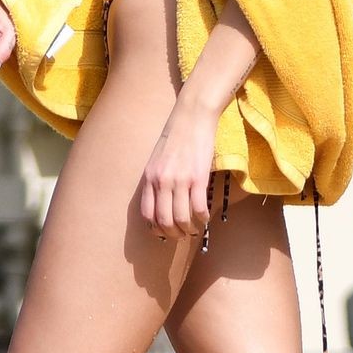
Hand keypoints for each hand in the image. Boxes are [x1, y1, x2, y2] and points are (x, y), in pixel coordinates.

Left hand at [138, 95, 217, 238]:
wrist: (191, 117)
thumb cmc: (175, 137)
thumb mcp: (156, 159)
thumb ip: (156, 179)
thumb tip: (160, 202)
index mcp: (149, 178)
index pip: (147, 214)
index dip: (155, 228)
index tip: (164, 232)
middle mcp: (162, 182)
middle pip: (164, 221)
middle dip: (173, 234)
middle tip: (181, 235)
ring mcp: (180, 180)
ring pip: (182, 219)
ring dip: (189, 229)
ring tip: (194, 229)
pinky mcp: (198, 178)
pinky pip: (198, 208)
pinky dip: (202, 218)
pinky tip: (205, 217)